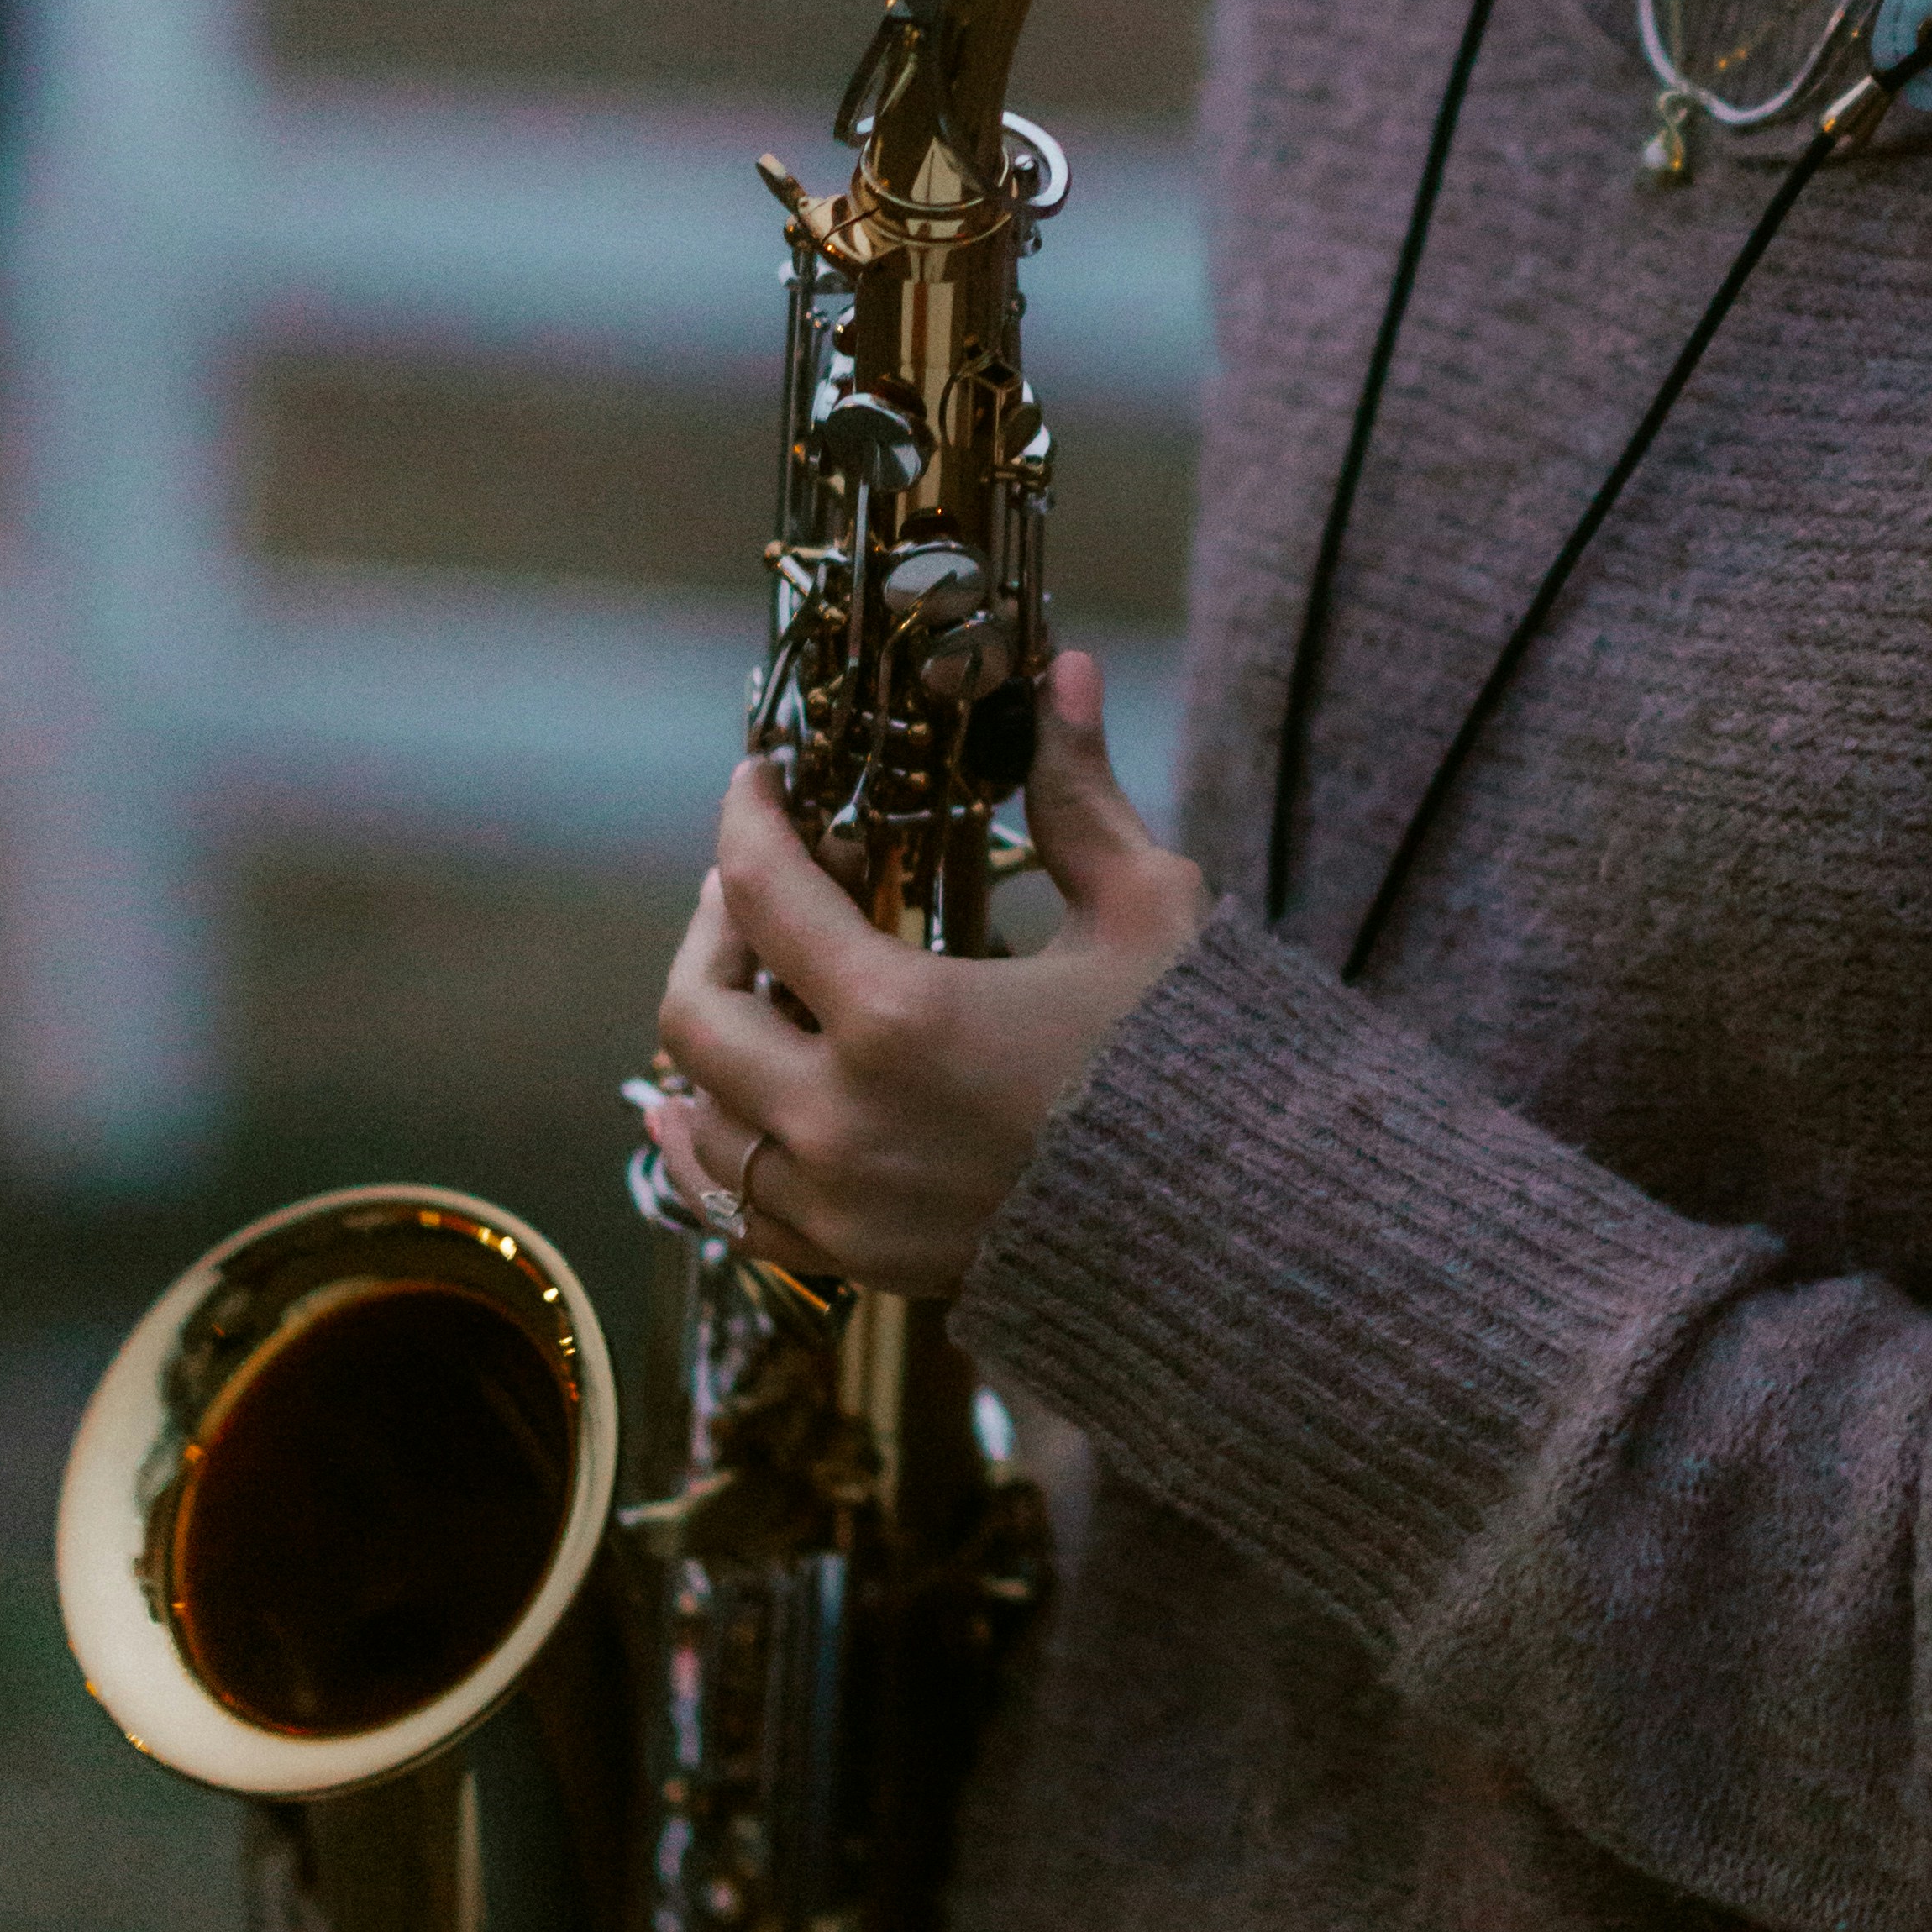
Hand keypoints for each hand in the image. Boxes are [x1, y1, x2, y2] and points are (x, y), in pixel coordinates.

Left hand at [638, 651, 1208, 1300]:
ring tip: (749, 988)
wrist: (1235, 1240)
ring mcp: (839, 1204)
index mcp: (900, 1018)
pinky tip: (722, 1106)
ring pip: (700, 1118)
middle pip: (695, 1010)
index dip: (748, 819)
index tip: (759, 782)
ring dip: (707, 1042)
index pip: (763, 891)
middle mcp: (840, 1119)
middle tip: (759, 886)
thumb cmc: (1197, 1067)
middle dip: (715, 928)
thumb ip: (1078, 795)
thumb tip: (1066, 670)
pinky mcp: (857, 1261)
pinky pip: (736, 1207)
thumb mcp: (1146, 913)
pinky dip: (715, 1149)